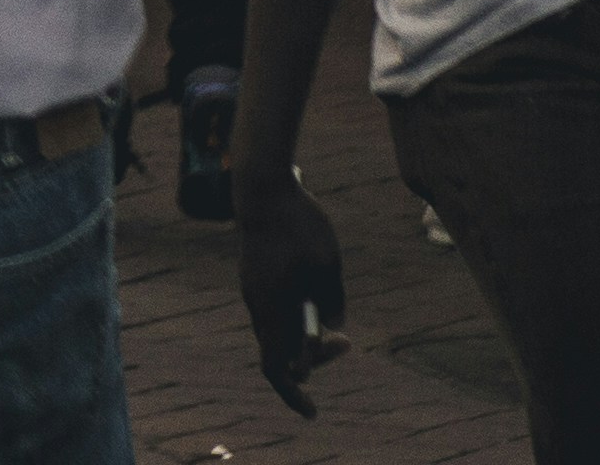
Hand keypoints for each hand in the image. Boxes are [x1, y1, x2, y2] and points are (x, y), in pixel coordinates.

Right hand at [240, 173, 349, 411]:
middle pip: (278, 352)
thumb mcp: (328, 267)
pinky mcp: (255, 277)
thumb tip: (329, 330)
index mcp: (272, 307)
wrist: (264, 189)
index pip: (276, 367)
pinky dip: (294, 322)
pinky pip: (273, 313)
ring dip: (305, 339)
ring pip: (276, 332)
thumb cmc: (300, 226)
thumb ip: (331, 303)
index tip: (314, 411)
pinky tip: (314, 306)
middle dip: (313, 359)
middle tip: (346, 344)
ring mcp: (253, 289)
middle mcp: (257, 303)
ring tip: (337, 330)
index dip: (294, 392)